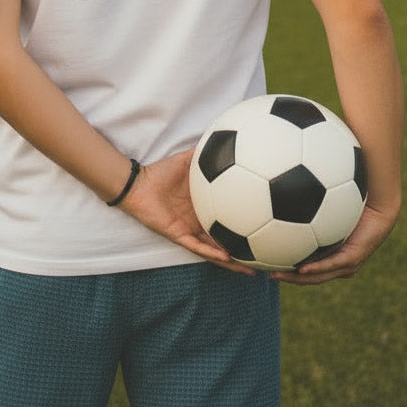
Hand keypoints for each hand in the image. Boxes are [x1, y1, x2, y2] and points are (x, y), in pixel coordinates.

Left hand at [120, 149, 256, 275]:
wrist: (140, 184)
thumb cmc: (161, 172)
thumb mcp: (188, 160)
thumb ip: (204, 151)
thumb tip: (222, 137)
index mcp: (205, 207)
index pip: (230, 218)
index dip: (246, 224)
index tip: (265, 225)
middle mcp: (200, 221)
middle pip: (227, 240)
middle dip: (245, 250)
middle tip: (266, 256)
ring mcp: (191, 231)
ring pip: (216, 251)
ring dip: (233, 261)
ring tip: (252, 269)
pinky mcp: (180, 236)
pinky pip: (198, 247)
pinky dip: (212, 253)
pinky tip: (228, 257)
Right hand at [268, 203, 398, 285]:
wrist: (381, 203)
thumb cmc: (356, 197)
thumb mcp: (328, 199)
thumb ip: (311, 196)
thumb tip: (291, 182)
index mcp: (332, 252)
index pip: (307, 264)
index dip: (289, 266)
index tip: (268, 261)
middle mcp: (339, 261)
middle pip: (309, 276)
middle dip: (288, 277)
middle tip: (267, 273)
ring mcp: (347, 263)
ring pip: (319, 276)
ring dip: (297, 278)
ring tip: (277, 274)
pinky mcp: (354, 258)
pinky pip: (332, 264)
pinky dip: (317, 267)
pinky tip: (300, 267)